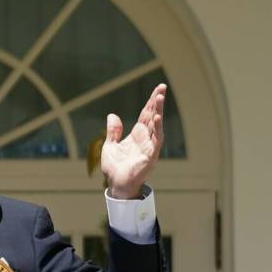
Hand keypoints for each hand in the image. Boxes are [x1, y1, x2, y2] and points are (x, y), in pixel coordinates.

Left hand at [100, 84, 164, 198]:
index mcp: (137, 135)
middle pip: (153, 116)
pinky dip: (157, 129)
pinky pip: (155, 140)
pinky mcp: (150, 155)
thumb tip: (112, 115)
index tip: (157, 89)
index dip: (151, 102)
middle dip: (157, 102)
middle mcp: (145, 138)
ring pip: (156, 125)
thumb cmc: (115, 168)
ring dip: (158, 111)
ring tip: (159, 98)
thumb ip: (113, 131)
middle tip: (162, 87)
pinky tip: (157, 118)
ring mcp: (149, 146)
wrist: (116, 184)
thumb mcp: (110, 145)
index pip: (146, 115)